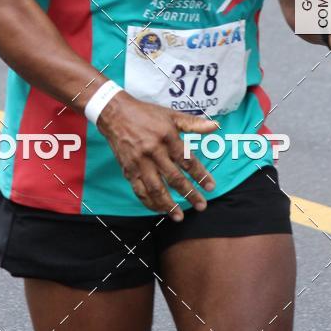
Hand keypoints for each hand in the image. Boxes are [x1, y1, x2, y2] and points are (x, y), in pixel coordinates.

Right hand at [97, 91, 217, 220]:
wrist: (115, 114)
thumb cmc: (145, 114)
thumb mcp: (171, 115)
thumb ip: (193, 123)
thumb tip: (214, 126)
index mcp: (167, 137)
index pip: (187, 160)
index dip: (200, 175)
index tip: (210, 187)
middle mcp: (154, 151)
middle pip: (174, 177)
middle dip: (189, 194)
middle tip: (201, 205)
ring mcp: (140, 162)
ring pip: (156, 188)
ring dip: (169, 204)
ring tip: (179, 216)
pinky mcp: (128, 170)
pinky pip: (139, 190)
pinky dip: (149, 202)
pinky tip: (159, 209)